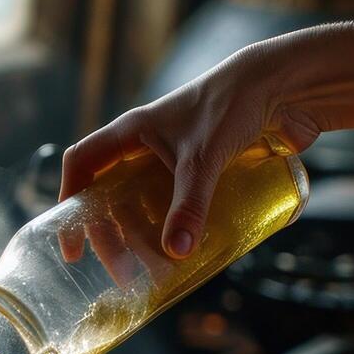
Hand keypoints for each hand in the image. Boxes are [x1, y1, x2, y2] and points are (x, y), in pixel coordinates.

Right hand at [58, 42, 323, 258]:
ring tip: (146, 270)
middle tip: (118, 268)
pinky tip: (180, 250)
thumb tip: (175, 254)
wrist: (284, 84)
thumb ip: (189, 204)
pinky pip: (176, 204)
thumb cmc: (231, 104)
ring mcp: (174, 159)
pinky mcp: (203, 168)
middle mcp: (146, 146)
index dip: (69, 201)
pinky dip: (172, 228)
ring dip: (139, 237)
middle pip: (110, 195)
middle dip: (109, 234)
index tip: (72, 240)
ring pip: (142, 203)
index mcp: (130, 133)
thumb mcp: (202, 158)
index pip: (81, 164)